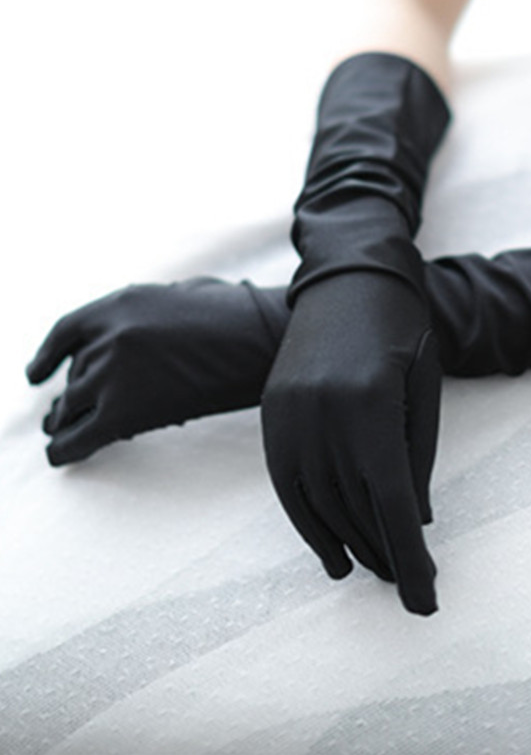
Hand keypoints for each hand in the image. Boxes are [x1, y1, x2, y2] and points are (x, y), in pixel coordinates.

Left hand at [26, 277, 287, 465]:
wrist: (268, 340)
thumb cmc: (242, 319)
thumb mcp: (185, 297)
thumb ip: (150, 315)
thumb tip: (137, 339)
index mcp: (123, 302)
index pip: (69, 332)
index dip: (47, 356)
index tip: (37, 374)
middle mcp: (110, 334)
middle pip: (75, 374)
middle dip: (68, 396)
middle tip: (60, 414)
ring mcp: (115, 371)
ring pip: (72, 405)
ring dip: (66, 421)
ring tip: (62, 433)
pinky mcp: (127, 408)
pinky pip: (80, 436)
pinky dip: (66, 449)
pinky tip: (61, 457)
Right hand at [262, 271, 440, 614]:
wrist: (348, 280)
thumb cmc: (402, 330)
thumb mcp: (422, 388)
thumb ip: (417, 457)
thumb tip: (414, 523)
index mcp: (370, 403)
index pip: (391, 502)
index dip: (409, 558)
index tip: (424, 601)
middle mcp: (323, 413)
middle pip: (354, 509)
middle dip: (386, 554)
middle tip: (408, 583)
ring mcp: (289, 414)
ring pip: (318, 505)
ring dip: (350, 546)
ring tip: (377, 571)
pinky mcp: (272, 414)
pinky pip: (288, 487)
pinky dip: (310, 526)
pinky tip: (332, 555)